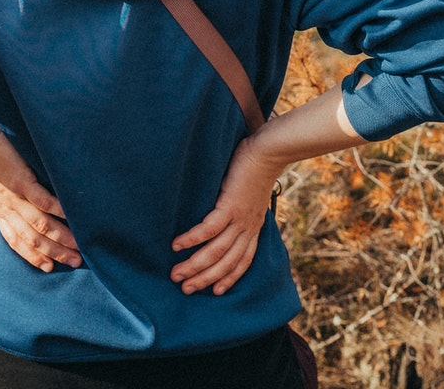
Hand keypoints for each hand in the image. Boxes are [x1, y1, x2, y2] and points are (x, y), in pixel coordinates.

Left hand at [0, 126, 80, 272]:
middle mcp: (7, 210)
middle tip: (76, 262)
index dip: (34, 257)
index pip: (17, 242)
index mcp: (0, 211)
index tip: (50, 268)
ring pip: (40, 225)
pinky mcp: (21, 181)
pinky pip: (42, 200)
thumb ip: (7, 197)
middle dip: (55, 254)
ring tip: (79, 246)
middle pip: (33, 240)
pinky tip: (72, 216)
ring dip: (61, 238)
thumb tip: (24, 200)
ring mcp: (14, 197)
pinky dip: (58, 210)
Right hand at [170, 137, 283, 295]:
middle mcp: (247, 228)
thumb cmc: (256, 168)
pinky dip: (192, 239)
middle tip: (185, 289)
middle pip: (226, 262)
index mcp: (253, 227)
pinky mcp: (229, 206)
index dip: (230, 278)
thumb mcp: (251, 195)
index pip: (243, 261)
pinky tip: (176, 246)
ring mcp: (239, 219)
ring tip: (176, 274)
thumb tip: (225, 212)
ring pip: (216, 251)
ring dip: (195, 266)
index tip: (215, 292)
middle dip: (205, 279)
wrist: (267, 152)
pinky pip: (208, 229)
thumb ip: (240, 208)